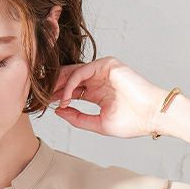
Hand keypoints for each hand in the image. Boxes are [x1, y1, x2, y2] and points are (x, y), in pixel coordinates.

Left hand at [50, 56, 168, 137]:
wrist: (152, 116)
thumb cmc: (131, 122)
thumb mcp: (98, 123)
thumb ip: (77, 118)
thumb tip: (58, 111)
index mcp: (96, 92)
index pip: (71, 91)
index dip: (56, 97)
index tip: (42, 106)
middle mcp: (98, 79)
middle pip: (68, 79)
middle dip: (53, 88)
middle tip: (37, 98)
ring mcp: (103, 70)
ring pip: (72, 73)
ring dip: (58, 85)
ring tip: (47, 98)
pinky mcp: (107, 65)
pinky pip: (82, 72)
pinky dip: (70, 84)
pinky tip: (65, 98)